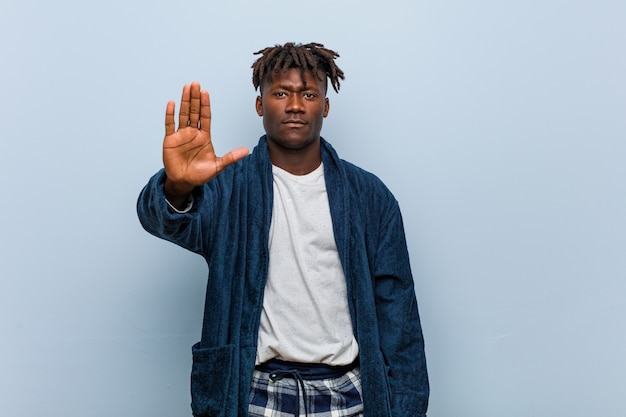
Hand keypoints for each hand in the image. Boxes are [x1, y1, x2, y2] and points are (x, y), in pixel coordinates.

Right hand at [162, 82, 248, 203]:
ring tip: (186, 87)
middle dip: (195, 98)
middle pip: (194, 111)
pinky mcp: (170, 140)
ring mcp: (181, 135)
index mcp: (204, 136)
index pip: (205, 117)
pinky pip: (169, 125)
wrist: (184, 182)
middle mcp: (193, 132)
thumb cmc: (200, 174)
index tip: (206, 93)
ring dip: (184, 101)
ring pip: (183, 114)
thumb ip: (230, 157)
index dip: (205, 105)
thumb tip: (246, 150)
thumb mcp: (217, 166)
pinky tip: (172, 103)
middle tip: (196, 84)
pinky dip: (170, 115)